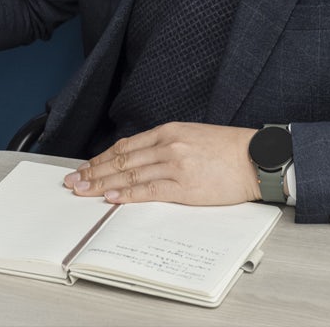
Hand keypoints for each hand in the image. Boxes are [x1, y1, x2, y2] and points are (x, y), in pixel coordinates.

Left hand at [62, 122, 260, 205]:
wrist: (257, 158)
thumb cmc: (228, 149)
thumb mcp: (192, 135)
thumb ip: (165, 145)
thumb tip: (139, 159)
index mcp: (168, 131)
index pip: (125, 146)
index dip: (101, 158)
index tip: (84, 167)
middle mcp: (167, 145)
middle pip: (121, 160)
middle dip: (93, 171)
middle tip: (73, 181)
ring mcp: (175, 165)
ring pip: (130, 175)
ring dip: (102, 184)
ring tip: (83, 191)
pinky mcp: (185, 186)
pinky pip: (149, 190)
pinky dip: (127, 194)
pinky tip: (111, 198)